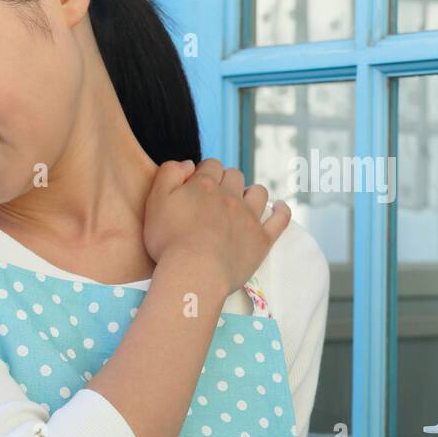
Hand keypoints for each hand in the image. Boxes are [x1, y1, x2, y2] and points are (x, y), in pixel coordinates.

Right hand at [143, 157, 290, 296]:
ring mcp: (249, 217)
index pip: (210, 165)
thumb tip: (188, 163)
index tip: (196, 186)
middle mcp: (230, 196)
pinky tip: (279, 208)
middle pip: (234, 175)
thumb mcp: (156, 200)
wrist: (195, 272)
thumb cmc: (169, 240)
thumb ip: (169, 173)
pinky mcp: (262, 239)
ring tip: (242, 202)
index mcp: (204, 186)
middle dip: (225, 181)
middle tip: (214, 198)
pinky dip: (282, 210)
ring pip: (258, 192)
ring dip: (251, 192)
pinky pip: (281, 219)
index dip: (204, 172)